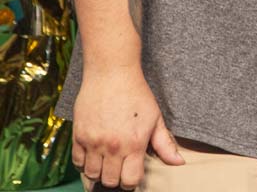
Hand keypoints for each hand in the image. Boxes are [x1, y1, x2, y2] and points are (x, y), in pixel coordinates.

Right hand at [70, 67, 183, 189]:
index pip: (130, 181)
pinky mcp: (78, 136)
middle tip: (119, 171)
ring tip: (106, 165)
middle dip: (116, 180)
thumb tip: (179, 162)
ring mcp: (93, 142)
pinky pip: (77, 162)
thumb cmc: (137, 95)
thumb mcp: (155, 118)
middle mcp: (112, 147)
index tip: (132, 176)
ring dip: (99, 173)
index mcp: (134, 144)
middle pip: (110, 181)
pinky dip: (84, 164)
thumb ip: (165, 144)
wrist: (112, 74)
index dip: (132, 183)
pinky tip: (93, 157)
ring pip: (91, 174)